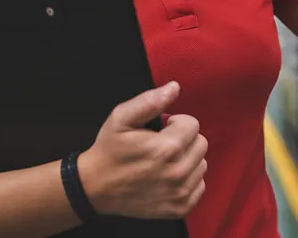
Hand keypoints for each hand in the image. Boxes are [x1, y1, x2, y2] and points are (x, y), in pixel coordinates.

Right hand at [78, 82, 207, 219]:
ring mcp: (180, 193)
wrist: (95, 187)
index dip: (176, 123)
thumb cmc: (110, 150)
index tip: (161, 129)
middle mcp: (178, 172)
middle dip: (184, 140)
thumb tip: (174, 88)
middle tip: (162, 144)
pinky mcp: (180, 208)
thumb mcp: (121, 118)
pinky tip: (168, 177)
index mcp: (168, 148)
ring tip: (164, 161)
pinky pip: (200, 186)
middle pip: (201, 144)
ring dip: (187, 159)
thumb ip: (149, 101)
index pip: (193, 124)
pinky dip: (189, 179)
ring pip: (202, 164)